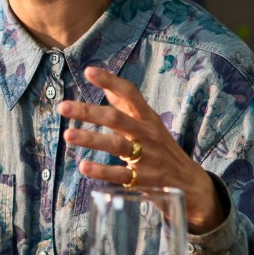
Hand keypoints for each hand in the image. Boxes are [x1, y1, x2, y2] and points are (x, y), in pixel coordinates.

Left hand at [58, 66, 222, 232]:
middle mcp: (147, 134)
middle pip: (117, 119)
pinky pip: (120, 175)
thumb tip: (107, 88)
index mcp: (147, 117)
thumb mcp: (150, 124)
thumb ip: (128, 107)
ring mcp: (146, 157)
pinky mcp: (144, 180)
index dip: (110, 81)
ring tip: (68, 135)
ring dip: (91, 139)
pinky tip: (84, 166)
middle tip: (64, 107)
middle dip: (89, 112)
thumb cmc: (163, 148)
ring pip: (117, 145)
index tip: (89, 71)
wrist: (190, 183)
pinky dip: (102, 171)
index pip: (130, 94)